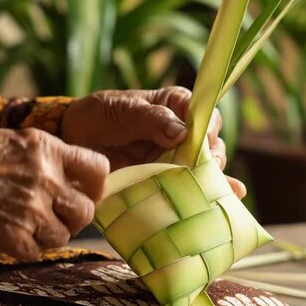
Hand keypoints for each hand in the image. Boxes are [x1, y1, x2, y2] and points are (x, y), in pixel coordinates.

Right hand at [0, 127, 108, 259]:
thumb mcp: (14, 140)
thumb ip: (47, 159)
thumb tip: (71, 182)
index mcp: (47, 149)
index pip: (99, 169)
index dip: (95, 186)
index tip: (85, 192)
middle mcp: (46, 178)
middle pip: (86, 211)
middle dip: (72, 218)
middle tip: (52, 216)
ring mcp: (31, 209)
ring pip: (63, 236)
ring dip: (46, 235)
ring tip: (22, 224)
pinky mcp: (14, 237)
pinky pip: (37, 252)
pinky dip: (24, 248)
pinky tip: (6, 234)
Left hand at [61, 86, 245, 196]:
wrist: (74, 142)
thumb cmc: (99, 116)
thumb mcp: (122, 110)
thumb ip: (151, 118)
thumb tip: (182, 132)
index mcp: (175, 106)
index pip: (203, 114)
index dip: (207, 128)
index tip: (201, 142)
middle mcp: (181, 133)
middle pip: (211, 145)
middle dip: (213, 159)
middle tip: (204, 171)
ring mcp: (175, 159)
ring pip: (205, 168)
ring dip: (214, 180)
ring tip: (219, 191)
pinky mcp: (167, 180)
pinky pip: (192, 186)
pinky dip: (211, 192)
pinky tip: (230, 199)